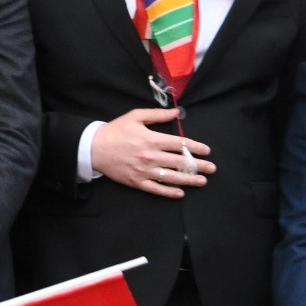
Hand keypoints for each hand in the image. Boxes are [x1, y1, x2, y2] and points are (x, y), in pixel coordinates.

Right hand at [92, 108, 214, 196]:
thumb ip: (157, 115)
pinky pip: (156, 189)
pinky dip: (169, 192)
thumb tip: (177, 112)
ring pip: (171, 177)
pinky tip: (180, 193)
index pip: (179, 144)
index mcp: (151, 139)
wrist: (93, 147)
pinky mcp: (136, 182)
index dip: (195, 147)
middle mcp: (150, 156)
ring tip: (202, 181)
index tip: (207, 151)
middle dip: (198, 165)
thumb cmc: (115, 130)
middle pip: (180, 162)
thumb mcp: (135, 116)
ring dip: (189, 180)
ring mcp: (144, 171)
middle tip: (212, 168)